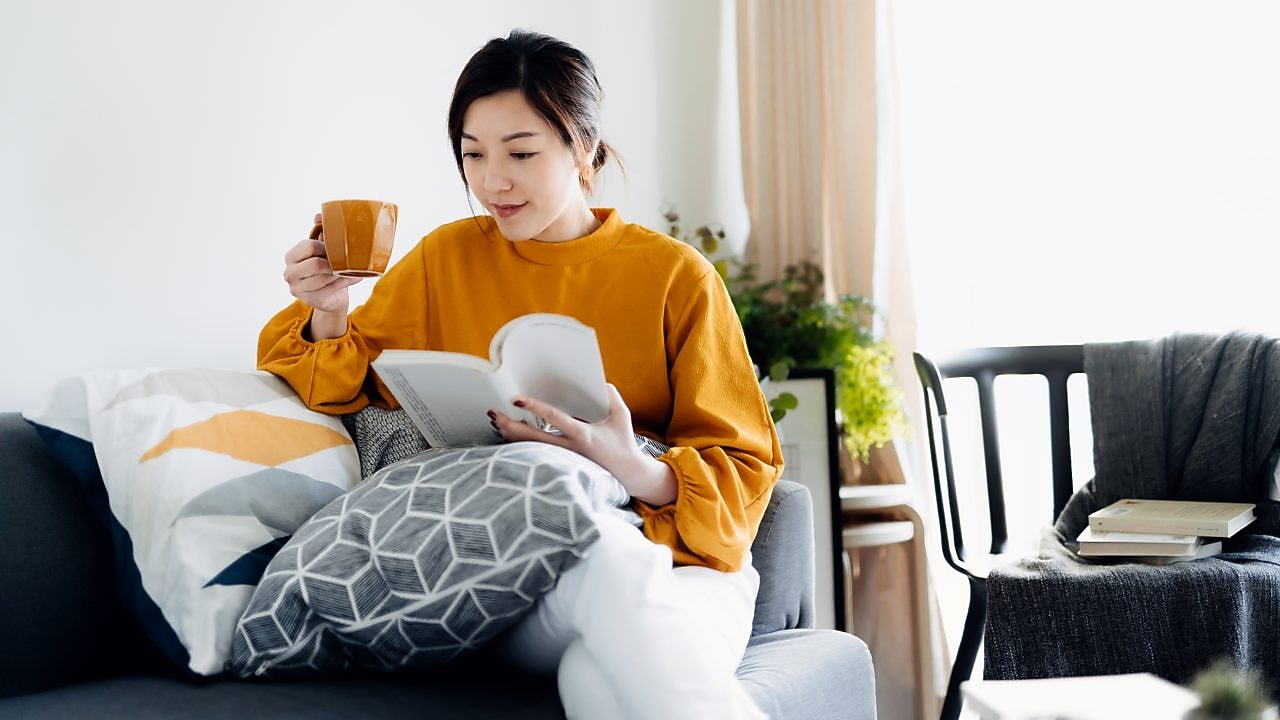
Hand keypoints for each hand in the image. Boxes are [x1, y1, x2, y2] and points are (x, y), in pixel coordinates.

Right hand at [282, 213, 360, 314]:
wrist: (332, 295)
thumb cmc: (327, 268)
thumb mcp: (324, 248)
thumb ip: (320, 230)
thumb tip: (318, 216)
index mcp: (291, 256)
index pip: (307, 246)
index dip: (324, 247)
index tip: (335, 248)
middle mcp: (290, 273)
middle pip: (315, 265)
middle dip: (333, 263)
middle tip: (344, 262)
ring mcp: (297, 288)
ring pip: (324, 278)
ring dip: (341, 274)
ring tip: (350, 270)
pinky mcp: (308, 300)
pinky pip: (329, 290)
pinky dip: (343, 283)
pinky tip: (350, 279)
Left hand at [491, 384, 677, 505]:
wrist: (627, 474)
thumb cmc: (624, 443)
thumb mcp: (622, 416)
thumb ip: (610, 396)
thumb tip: (598, 381)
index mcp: (583, 435)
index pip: (554, 418)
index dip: (534, 407)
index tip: (516, 399)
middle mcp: (569, 449)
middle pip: (532, 438)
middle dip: (510, 425)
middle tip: (493, 413)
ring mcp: (564, 459)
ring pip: (530, 449)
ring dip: (511, 435)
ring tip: (496, 422)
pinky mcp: (561, 465)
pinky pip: (535, 454)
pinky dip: (520, 445)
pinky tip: (509, 436)